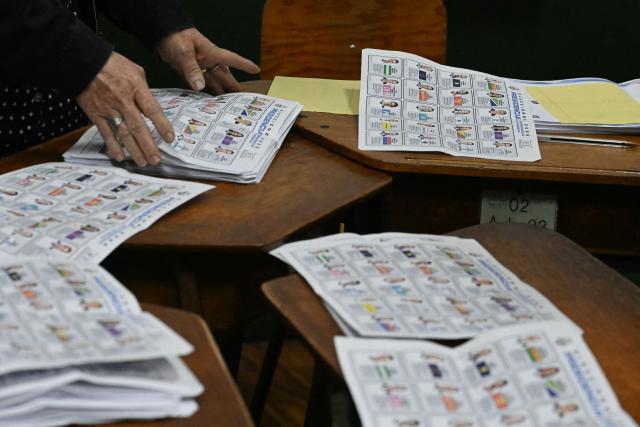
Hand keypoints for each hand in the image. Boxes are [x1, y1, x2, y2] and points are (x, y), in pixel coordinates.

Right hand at [76, 52, 173, 166]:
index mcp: (135, 88)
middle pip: (138, 127)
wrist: (83, 61)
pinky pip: (105, 133)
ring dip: (134, 150)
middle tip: (156, 160)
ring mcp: (108, 108)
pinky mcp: (95, 114)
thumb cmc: (110, 64)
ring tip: (143, 162)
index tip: (170, 139)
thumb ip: (144, 90)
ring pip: (123, 133)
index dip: (162, 126)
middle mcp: (123, 100)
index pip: (152, 110)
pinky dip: (113, 146)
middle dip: (148, 146)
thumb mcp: (135, 71)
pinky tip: (120, 156)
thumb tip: (151, 106)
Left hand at [157, 28, 259, 93]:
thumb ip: (192, 69)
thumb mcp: (184, 52)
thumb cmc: (175, 37)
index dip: (244, 65)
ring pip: (214, 81)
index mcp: (212, 52)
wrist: (160, 34)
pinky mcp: (190, 72)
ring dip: (220, 92)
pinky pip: (200, 84)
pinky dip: (204, 93)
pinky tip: (207, 102)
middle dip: (233, 87)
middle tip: (242, 100)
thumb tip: (200, 86)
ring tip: (228, 105)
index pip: (232, 59)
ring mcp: (200, 66)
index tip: (257, 69)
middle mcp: (208, 60)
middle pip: (225, 75)